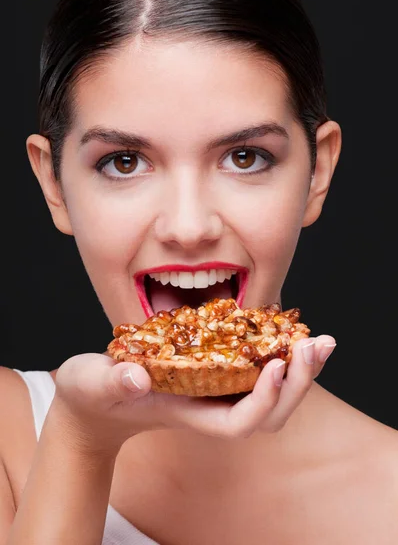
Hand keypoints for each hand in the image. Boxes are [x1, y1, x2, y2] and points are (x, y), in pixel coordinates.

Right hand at [50, 335, 335, 453]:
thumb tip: (136, 378)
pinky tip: (289, 331)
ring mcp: (213, 393)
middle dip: (297, 384)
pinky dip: (278, 353)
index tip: (276, 366)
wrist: (94, 403)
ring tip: (320, 341)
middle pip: (268, 414)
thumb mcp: (93, 385)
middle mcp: (208, 407)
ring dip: (299, 370)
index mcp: (187, 413)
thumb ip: (112, 382)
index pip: (239, 423)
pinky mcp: (213, 374)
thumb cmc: (91, 395)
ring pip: (269, 395)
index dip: (263, 400)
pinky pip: (255, 370)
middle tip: (316, 345)